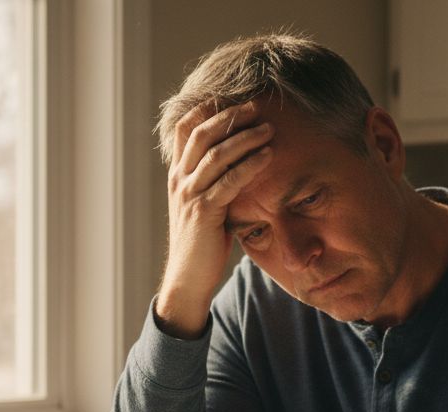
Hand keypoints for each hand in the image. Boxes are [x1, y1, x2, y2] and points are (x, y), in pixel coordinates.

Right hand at [155, 100, 274, 338]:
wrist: (189, 278)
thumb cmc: (203, 243)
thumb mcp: (206, 205)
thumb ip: (216, 182)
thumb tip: (240, 163)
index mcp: (178, 174)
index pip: (184, 129)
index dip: (206, 109)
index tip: (231, 97)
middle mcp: (179, 180)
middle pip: (201, 134)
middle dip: (230, 117)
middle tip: (256, 106)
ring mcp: (189, 195)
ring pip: (215, 155)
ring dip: (245, 138)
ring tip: (269, 129)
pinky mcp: (203, 212)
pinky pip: (229, 181)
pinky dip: (249, 165)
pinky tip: (268, 156)